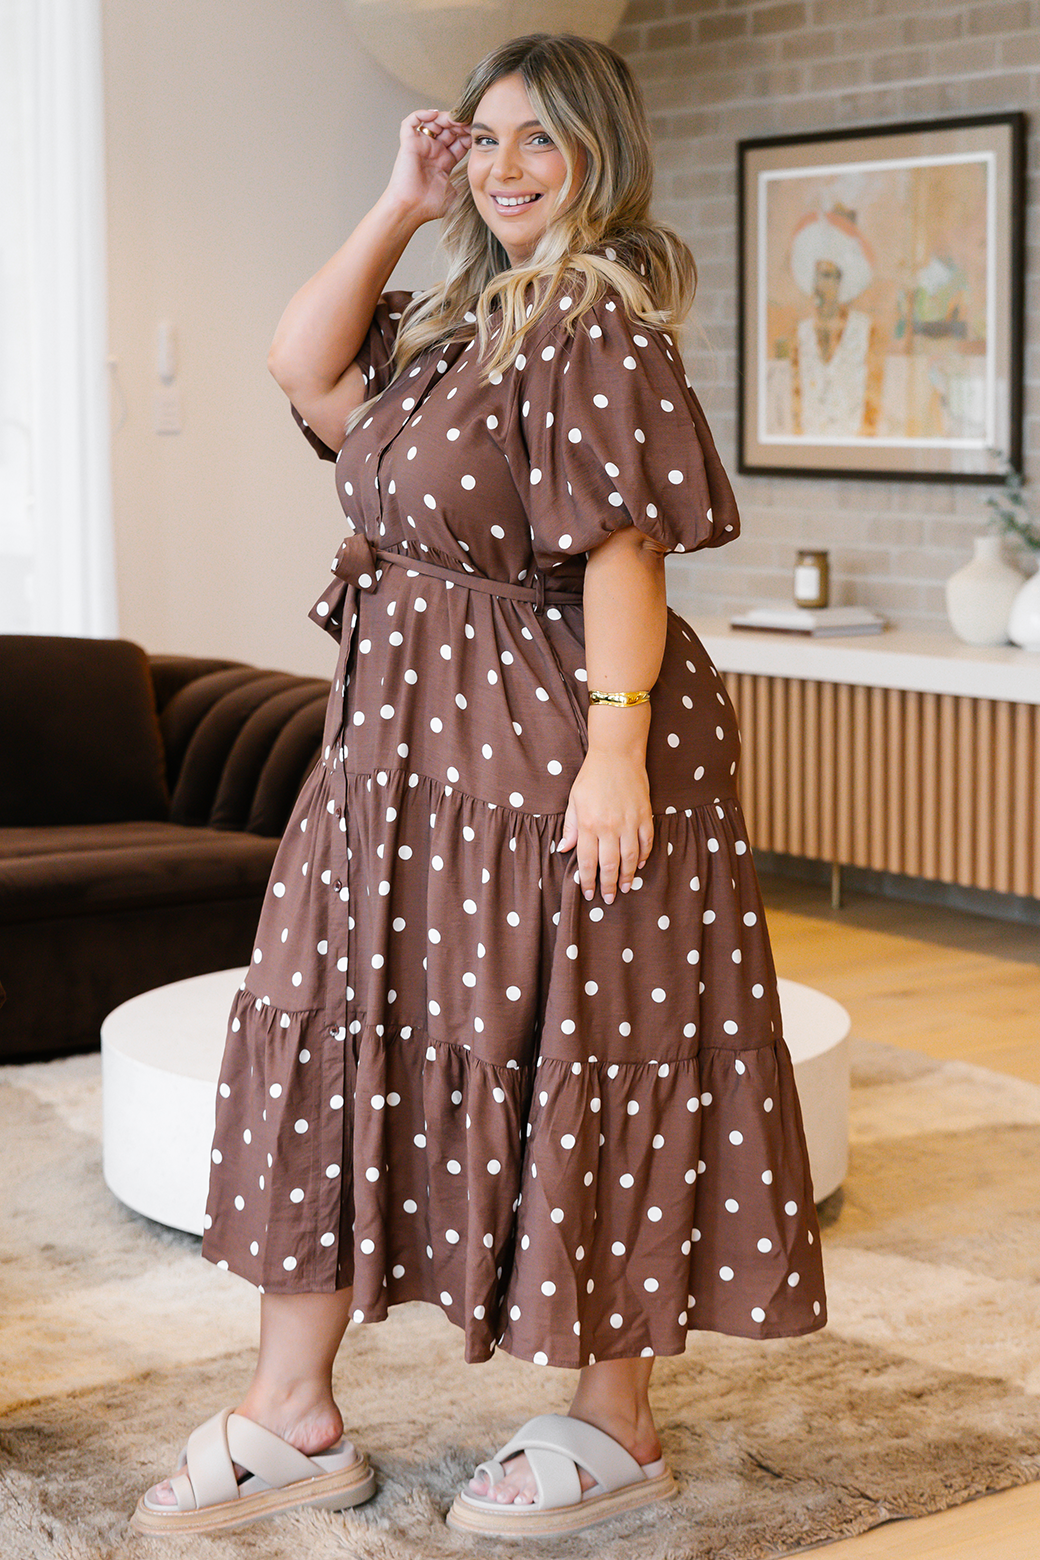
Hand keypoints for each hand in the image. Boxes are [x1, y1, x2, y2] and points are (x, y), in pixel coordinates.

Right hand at [384, 110, 470, 225]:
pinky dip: (422, 114)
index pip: (459, 140)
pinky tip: (435, 115)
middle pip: (448, 128)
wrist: (411, 209)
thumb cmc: (429, 206)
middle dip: (459, 123)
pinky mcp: (408, 143)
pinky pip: (412, 121)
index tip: (478, 132)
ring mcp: (420, 146)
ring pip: (433, 121)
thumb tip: (479, 180)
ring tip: (455, 119)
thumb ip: (465, 184)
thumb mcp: (455, 193)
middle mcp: (433, 151)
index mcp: (445, 161)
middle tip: (469, 122)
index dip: (468, 134)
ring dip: (445, 117)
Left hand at [559, 750, 653, 904]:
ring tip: (625, 888)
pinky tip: (639, 865)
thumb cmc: (591, 777)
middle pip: (609, 864)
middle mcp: (608, 826)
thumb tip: (564, 849)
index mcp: (588, 823)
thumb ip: (570, 826)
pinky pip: (646, 842)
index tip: (589, 893)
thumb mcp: (574, 800)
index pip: (587, 860)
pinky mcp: (644, 815)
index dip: (588, 880)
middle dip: (608, 884)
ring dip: (627, 876)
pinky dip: (644, 856)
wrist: (617, 755)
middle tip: (609, 898)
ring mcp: (628, 822)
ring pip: (630, 857)